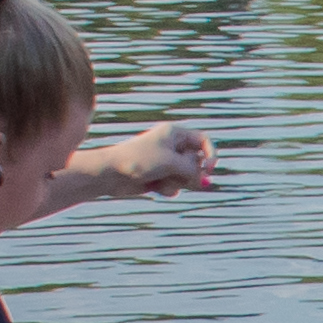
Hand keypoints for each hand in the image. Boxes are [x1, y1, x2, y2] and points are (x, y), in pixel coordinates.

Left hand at [77, 116, 217, 197]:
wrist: (111, 173)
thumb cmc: (139, 160)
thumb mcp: (171, 163)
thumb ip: (193, 171)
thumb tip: (207, 181)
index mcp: (175, 133)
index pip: (204, 140)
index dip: (211, 154)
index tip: (209, 169)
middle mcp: (173, 146)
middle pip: (197, 161)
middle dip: (191, 173)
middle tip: (180, 176)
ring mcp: (167, 162)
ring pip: (187, 176)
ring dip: (178, 182)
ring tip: (161, 180)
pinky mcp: (160, 176)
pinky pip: (176, 186)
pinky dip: (168, 188)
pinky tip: (154, 187)